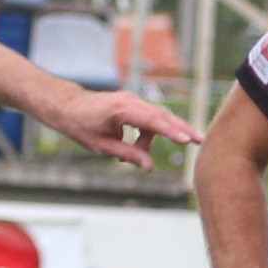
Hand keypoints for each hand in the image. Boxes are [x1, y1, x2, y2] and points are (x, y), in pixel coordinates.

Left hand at [40, 86, 200, 167]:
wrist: (66, 106)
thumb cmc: (80, 125)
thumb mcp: (102, 146)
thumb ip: (128, 154)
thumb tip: (150, 166)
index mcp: (122, 109)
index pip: (153, 121)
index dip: (171, 132)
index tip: (187, 140)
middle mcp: (130, 101)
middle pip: (162, 116)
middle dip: (182, 129)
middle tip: (201, 141)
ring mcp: (132, 101)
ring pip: (155, 120)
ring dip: (153, 141)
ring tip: (141, 158)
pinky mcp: (132, 105)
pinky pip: (147, 120)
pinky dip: (147, 135)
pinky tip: (136, 150)